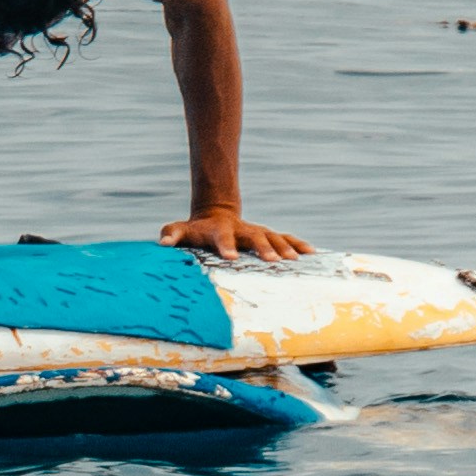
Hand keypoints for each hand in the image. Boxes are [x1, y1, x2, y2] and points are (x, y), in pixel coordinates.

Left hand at [160, 207, 311, 264]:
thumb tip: (163, 243)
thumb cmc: (196, 230)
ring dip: (284, 247)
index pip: (221, 237)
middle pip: (254, 236)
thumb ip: (171, 234)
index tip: (230, 258)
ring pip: (273, 236)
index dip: (225, 246)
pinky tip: (312, 253)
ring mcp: (256, 230)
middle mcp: (242, 229)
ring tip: (294, 260)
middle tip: (272, 260)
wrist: (216, 214)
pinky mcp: (268, 234)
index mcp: (219, 230)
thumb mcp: (180, 230)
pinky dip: (298, 243)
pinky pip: (286, 237)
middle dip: (263, 248)